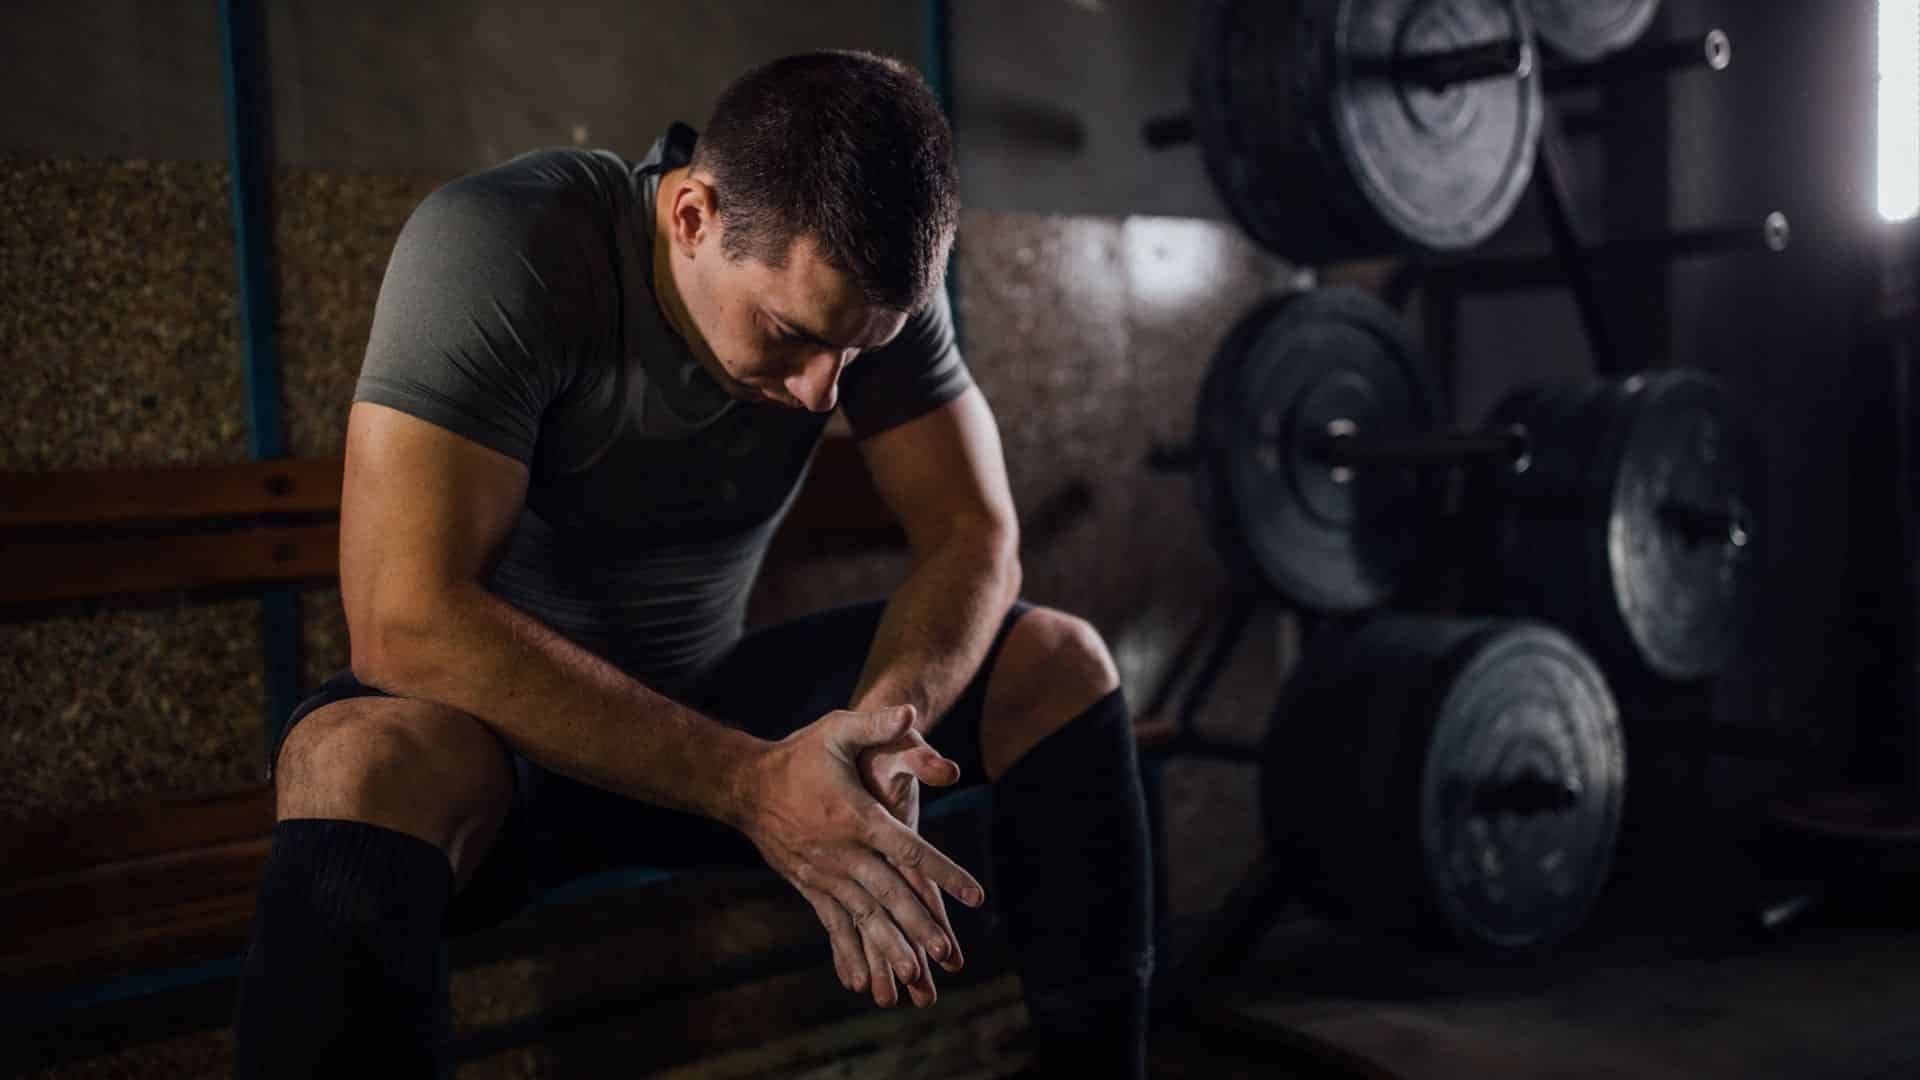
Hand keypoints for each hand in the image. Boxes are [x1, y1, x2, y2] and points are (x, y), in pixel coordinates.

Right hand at [732, 704, 984, 1007]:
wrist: (747, 784)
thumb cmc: (801, 754)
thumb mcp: (838, 728)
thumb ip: (877, 724)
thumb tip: (910, 711)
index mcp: (857, 817)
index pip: (909, 850)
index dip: (945, 872)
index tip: (977, 896)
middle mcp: (841, 852)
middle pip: (887, 894)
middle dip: (917, 926)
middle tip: (944, 955)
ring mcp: (823, 874)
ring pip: (862, 916)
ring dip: (887, 947)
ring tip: (914, 977)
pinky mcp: (810, 886)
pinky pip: (833, 925)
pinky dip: (848, 953)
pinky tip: (860, 983)